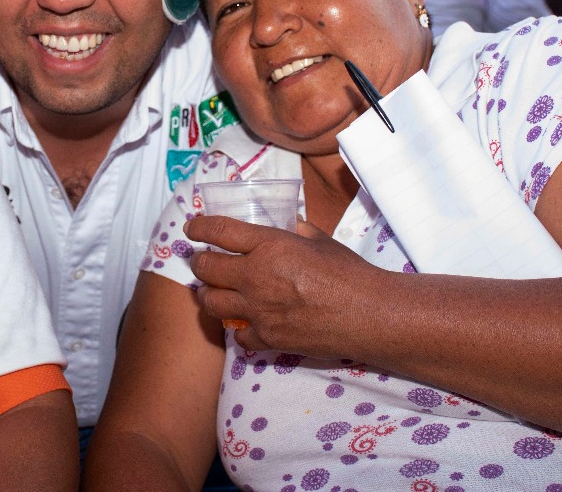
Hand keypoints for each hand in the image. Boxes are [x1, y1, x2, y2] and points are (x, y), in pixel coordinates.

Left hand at [185, 215, 373, 355]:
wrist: (370, 315)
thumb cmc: (350, 273)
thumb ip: (296, 231)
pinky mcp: (268, 338)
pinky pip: (237, 334)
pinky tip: (244, 321)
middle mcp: (256, 277)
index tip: (191, 228)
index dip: (199, 228)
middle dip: (199, 263)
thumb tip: (286, 224)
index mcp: (269, 246)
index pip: (219, 231)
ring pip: (211, 302)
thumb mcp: (320, 240)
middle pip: (206, 269)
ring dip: (208, 295)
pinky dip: (238, 327)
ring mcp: (259, 310)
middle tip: (202, 262)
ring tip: (213, 291)